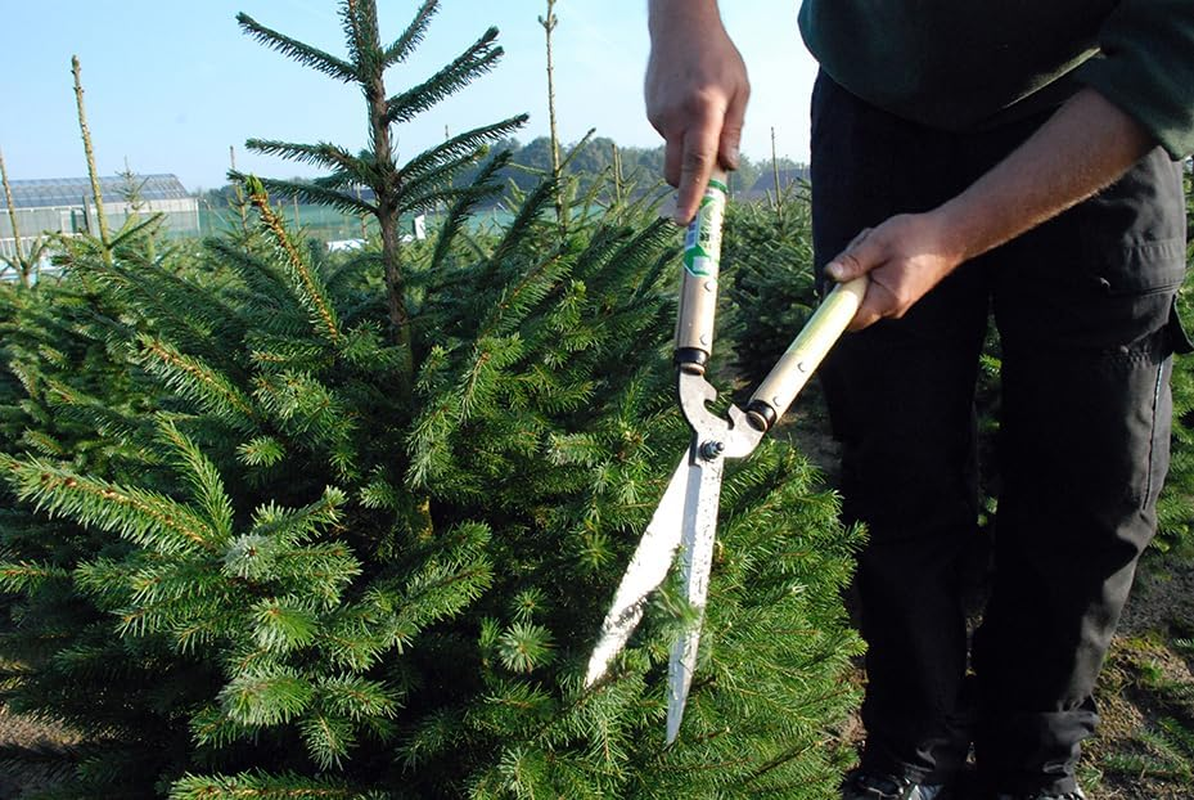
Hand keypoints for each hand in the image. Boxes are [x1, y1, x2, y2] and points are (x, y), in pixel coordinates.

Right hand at [645, 3, 748, 223]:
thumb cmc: (717, 57)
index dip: (692, 195)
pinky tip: (687, 104)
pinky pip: (667, 136)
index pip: (697, 163)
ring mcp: (659, 116)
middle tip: (707, 178)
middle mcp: (676, 117)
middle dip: (687, 184)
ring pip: (673, 153)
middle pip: (676, 171)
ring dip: (688, 150)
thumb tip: (729, 168)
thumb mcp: (740, 90)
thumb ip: (733, 132)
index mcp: (703, 111)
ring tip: (702, 112)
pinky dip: (680, 132)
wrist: (680, 26)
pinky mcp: (651, 113)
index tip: (686, 220)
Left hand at [825, 212, 966, 330]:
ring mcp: (893, 302)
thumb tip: (829, 275)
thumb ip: (853, 261)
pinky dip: (870, 267)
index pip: (850, 320)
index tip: (830, 286)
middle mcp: (890, 307)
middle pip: (851, 301)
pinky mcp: (895, 293)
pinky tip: (881, 250)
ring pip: (861, 290)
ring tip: (875, 244)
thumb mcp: (879, 243)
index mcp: (886, 299)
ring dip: (859, 267)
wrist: (950, 236)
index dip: (833, 307)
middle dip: (848, 275)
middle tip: (860, 248)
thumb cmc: (917, 237)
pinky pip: (872, 284)